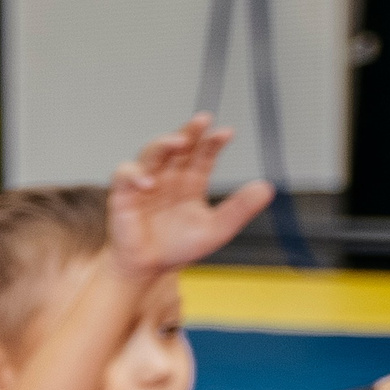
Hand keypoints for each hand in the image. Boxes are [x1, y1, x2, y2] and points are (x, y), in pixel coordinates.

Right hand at [108, 114, 275, 277]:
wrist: (147, 269)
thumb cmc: (177, 248)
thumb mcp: (216, 230)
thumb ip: (239, 209)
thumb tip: (266, 188)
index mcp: (191, 181)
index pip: (203, 153)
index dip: (213, 142)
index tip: (226, 134)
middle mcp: (169, 176)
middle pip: (178, 144)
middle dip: (190, 131)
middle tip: (203, 120)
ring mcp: (146, 182)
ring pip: (152, 151)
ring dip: (164, 144)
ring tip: (180, 143)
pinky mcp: (123, 194)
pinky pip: (124, 175)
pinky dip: (134, 174)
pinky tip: (148, 182)